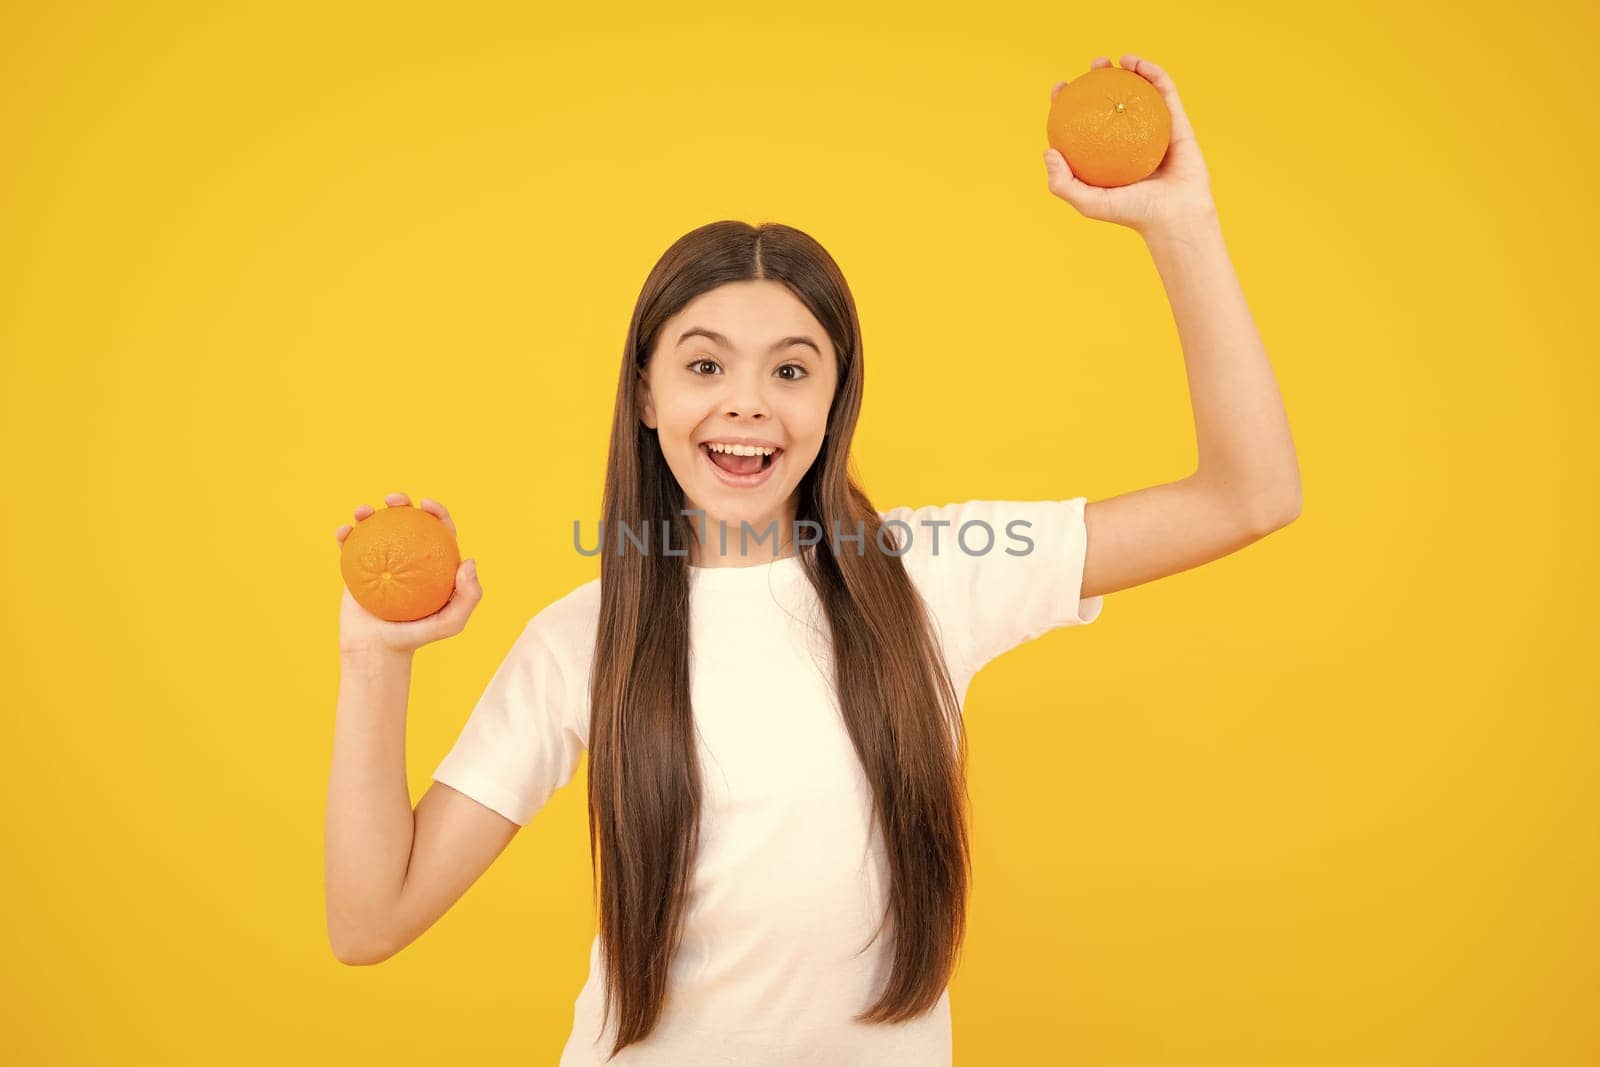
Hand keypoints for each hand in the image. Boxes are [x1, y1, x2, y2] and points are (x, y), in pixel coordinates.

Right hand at [335, 492, 481, 655]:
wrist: (378, 650)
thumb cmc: (416, 638)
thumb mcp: (451, 623)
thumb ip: (468, 596)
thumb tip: (469, 561)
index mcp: (431, 563)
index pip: (438, 530)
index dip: (436, 511)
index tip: (426, 504)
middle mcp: (407, 558)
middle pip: (405, 521)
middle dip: (401, 501)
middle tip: (393, 499)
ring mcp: (381, 561)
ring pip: (374, 528)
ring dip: (368, 512)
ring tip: (362, 511)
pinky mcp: (357, 568)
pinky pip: (350, 546)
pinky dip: (345, 534)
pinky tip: (343, 532)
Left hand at [1043, 54, 1216, 236]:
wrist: (1176, 216)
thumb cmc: (1133, 214)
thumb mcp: (1089, 203)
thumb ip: (1062, 183)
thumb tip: (1048, 151)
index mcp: (1107, 152)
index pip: (1083, 120)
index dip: (1069, 101)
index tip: (1060, 88)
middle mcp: (1128, 138)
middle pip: (1111, 99)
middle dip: (1099, 77)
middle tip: (1093, 67)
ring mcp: (1153, 128)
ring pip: (1139, 91)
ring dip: (1128, 68)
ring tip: (1116, 60)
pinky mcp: (1177, 123)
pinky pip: (1165, 92)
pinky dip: (1153, 73)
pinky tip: (1139, 64)